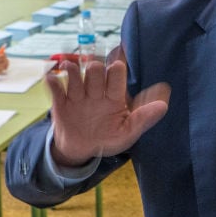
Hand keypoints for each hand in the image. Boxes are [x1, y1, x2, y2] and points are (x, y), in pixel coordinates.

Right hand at [48, 58, 169, 165]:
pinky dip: (52, 82)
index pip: (116, 75)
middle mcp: (96, 91)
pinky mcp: (61, 103)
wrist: (82, 150)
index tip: (117, 66)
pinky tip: (52, 78)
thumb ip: (144, 118)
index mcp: (114, 95)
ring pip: (74, 76)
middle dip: (94, 70)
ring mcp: (77, 95)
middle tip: (94, 71)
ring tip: (70, 69)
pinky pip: (55, 89)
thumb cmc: (109, 138)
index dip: (117, 68)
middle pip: (94, 71)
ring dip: (73, 71)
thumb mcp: (128, 132)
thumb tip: (163, 105)